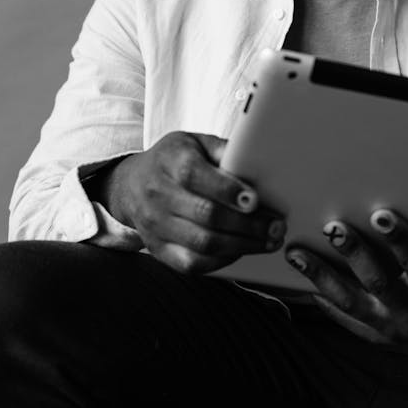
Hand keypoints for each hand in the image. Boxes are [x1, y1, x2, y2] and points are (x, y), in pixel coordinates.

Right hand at [89, 131, 285, 273]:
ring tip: (268, 241)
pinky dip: (223, 261)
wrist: (130, 185)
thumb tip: (255, 159)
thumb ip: (223, 150)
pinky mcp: (158, 249)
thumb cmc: (173, 161)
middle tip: (276, 226)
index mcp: (170, 162)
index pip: (196, 177)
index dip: (228, 190)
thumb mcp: (195, 143)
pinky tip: (242, 251)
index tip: (255, 200)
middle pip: (206, 215)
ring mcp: (156, 226)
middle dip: (248, 224)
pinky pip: (193, 264)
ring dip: (243, 246)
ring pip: (203, 244)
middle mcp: (159, 195)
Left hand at [284, 210, 407, 370]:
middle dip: (354, 254)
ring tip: (296, 254)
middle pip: (378, 282)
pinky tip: (301, 281)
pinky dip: (323, 301)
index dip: (400, 240)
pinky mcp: (375, 338)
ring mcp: (390, 330)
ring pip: (350, 303)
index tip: (381, 215)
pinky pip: (344, 320)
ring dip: (322, 277)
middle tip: (333, 228)